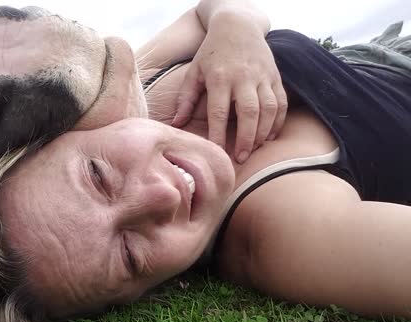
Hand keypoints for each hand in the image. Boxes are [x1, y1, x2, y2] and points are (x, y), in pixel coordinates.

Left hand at [172, 15, 287, 162]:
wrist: (238, 25)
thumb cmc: (211, 53)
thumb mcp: (194, 72)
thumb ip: (185, 99)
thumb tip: (177, 124)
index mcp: (220, 77)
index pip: (219, 112)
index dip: (219, 134)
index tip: (217, 153)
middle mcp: (243, 77)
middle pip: (249, 113)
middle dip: (246, 139)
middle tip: (240, 158)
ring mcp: (262, 77)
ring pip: (269, 110)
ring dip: (263, 133)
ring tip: (254, 150)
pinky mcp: (275, 77)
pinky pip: (281, 103)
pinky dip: (278, 122)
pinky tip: (269, 137)